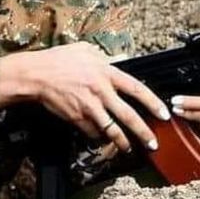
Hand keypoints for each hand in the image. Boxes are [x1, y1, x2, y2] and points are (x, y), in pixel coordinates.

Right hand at [0, 42, 169, 152]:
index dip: (153, 103)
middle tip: (153, 143)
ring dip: (122, 142)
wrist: (35, 75)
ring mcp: (89, 107)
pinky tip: (102, 140)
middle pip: (128, 116)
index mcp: (106, 73)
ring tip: (129, 148)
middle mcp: (101, 91)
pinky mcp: (76, 119)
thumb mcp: (85, 50)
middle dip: (143, 132)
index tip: (164, 114)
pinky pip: (93, 132)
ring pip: (111, 130)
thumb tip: (120, 58)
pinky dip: (98, 137)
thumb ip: (105, 56)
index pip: (137, 89)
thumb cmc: (58, 60)